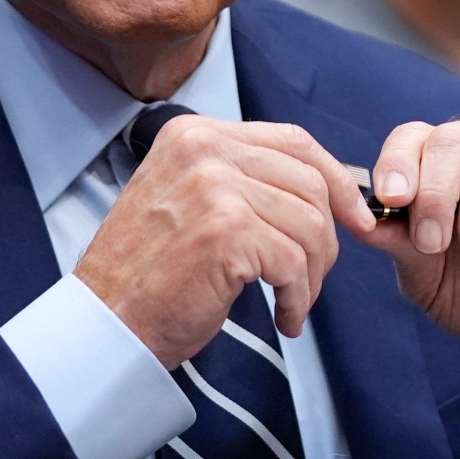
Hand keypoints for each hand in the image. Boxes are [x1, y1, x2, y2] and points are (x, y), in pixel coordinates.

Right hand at [74, 115, 368, 366]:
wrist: (105, 323)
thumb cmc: (150, 274)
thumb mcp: (191, 200)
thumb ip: (244, 180)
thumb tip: (324, 189)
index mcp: (196, 135)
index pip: (293, 141)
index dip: (335, 179)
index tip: (355, 216)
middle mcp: (205, 150)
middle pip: (309, 182)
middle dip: (326, 237)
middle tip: (312, 278)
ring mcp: (215, 188)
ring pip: (309, 225)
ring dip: (311, 275)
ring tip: (293, 302)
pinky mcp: (227, 232)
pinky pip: (294, 263)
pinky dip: (298, 297)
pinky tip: (283, 317)